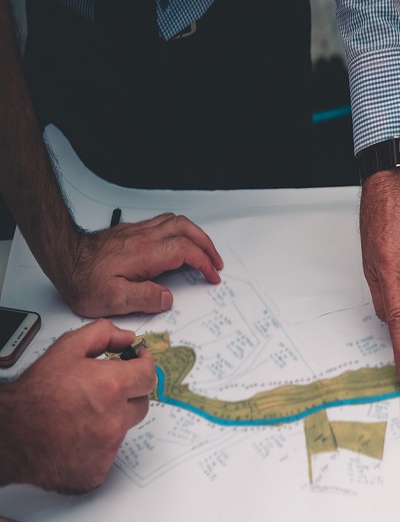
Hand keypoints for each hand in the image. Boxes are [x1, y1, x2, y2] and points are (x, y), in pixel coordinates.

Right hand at [0, 320, 156, 492]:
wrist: (8, 434)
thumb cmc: (33, 395)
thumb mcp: (65, 349)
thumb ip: (103, 335)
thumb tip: (127, 339)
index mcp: (112, 387)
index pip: (148, 375)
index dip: (144, 366)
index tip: (139, 362)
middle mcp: (115, 419)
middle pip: (140, 404)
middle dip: (127, 394)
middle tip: (102, 392)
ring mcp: (108, 448)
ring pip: (123, 430)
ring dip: (110, 421)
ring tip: (80, 416)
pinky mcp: (97, 472)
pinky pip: (108, 456)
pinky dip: (97, 447)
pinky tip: (76, 438)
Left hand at [56, 212, 223, 316]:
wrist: (62, 258)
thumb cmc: (83, 279)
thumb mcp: (114, 299)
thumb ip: (145, 298)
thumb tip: (168, 297)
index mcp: (146, 254)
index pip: (187, 251)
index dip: (205, 263)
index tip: (212, 275)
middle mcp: (145, 238)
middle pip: (187, 229)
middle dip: (207, 245)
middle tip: (215, 261)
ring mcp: (138, 232)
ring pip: (176, 222)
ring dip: (196, 234)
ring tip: (203, 250)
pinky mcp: (130, 232)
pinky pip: (163, 223)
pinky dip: (179, 231)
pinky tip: (177, 242)